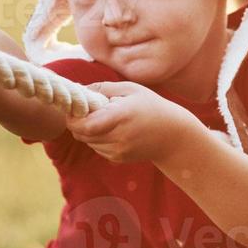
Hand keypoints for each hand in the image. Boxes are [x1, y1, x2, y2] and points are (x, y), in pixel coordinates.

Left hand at [64, 81, 195, 162]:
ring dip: (88, 131)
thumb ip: (104, 88)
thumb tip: (80, 88)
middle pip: (82, 134)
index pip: (86, 125)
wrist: (173, 136)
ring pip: (88, 142)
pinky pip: (97, 148)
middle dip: (78, 123)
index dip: (74, 118)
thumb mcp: (131, 90)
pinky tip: (112, 130)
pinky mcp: (118, 159)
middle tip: (85, 110)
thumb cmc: (152, 107)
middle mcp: (118, 137)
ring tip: (103, 118)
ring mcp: (119, 151)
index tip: (74, 108)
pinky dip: (98, 139)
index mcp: (121, 116)